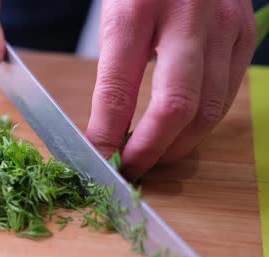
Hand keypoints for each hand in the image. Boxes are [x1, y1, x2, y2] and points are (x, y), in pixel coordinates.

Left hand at [86, 0, 256, 178]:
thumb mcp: (108, 4)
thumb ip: (100, 57)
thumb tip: (84, 110)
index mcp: (135, 7)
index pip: (118, 89)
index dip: (105, 134)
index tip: (96, 158)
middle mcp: (187, 16)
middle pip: (176, 108)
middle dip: (150, 150)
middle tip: (128, 168)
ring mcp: (224, 24)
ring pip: (210, 109)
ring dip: (178, 144)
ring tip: (151, 155)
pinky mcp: (244, 32)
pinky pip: (227, 92)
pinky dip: (201, 121)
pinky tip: (178, 129)